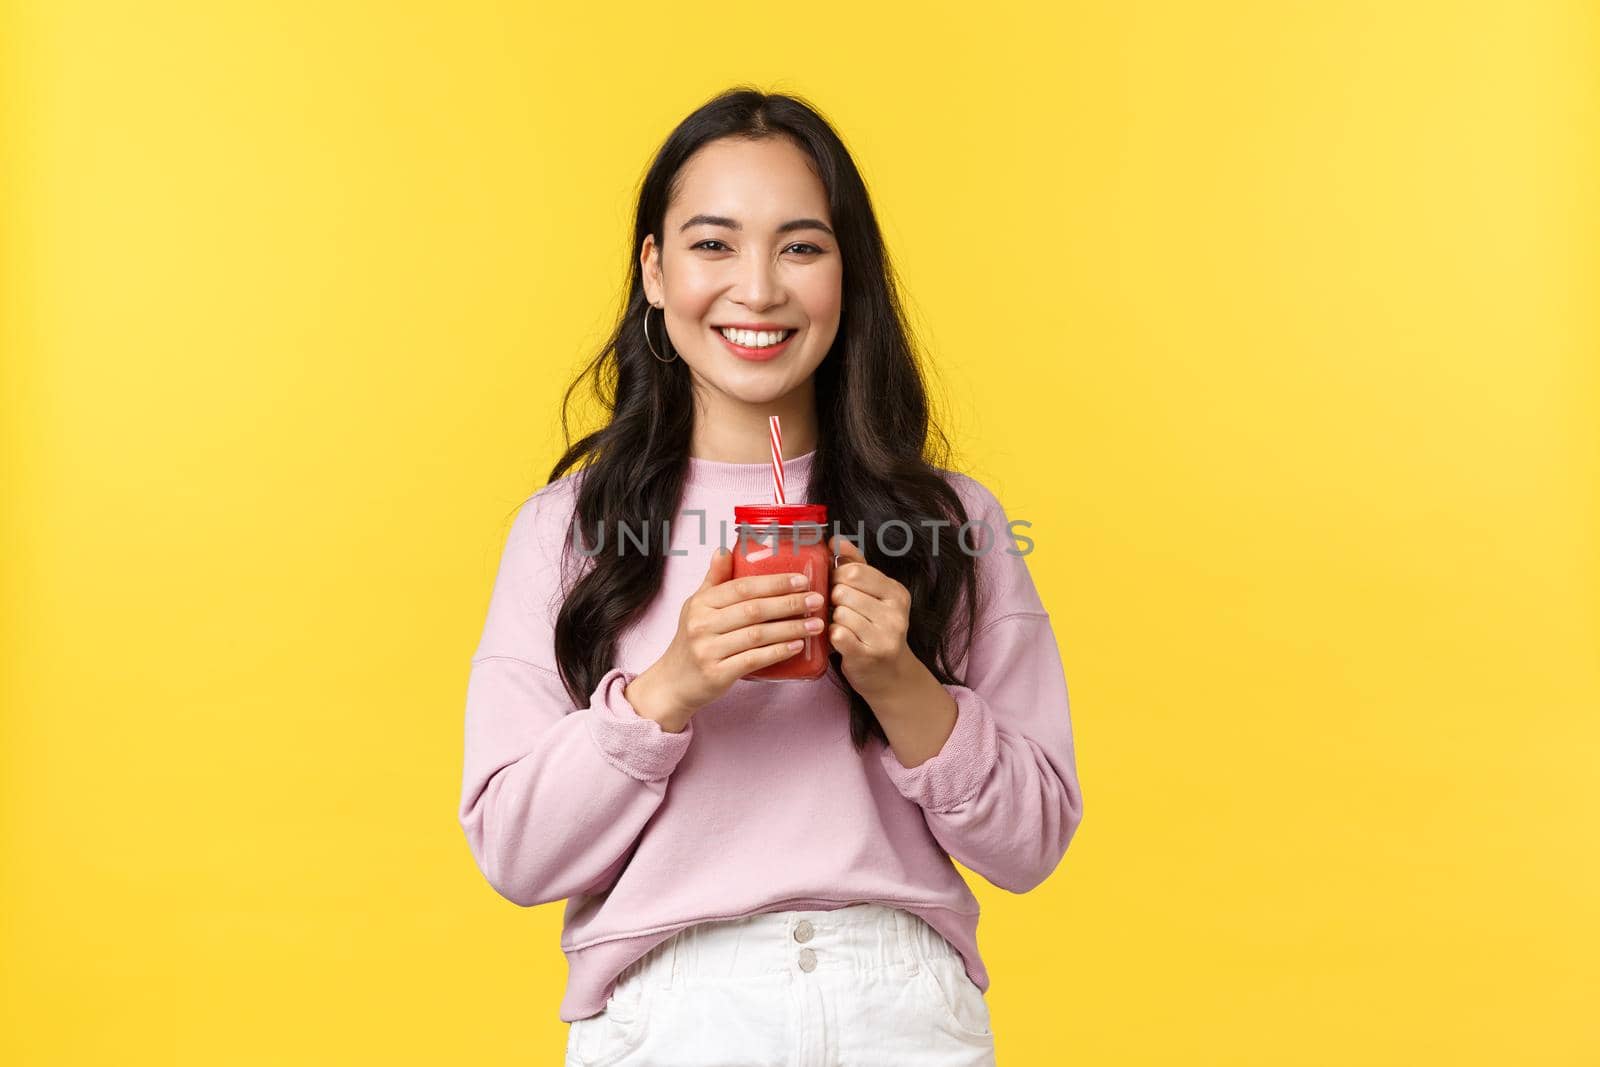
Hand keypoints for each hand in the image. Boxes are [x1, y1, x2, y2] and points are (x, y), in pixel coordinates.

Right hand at [624, 547, 825, 731]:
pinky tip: (796, 646)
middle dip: (789, 603)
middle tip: (816, 600)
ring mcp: (708, 650)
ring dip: (790, 628)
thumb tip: (724, 550)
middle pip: (753, 609)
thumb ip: (714, 580)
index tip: (802, 580)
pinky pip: (753, 660)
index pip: (742, 587)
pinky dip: (777, 652)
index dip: (774, 583)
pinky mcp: (717, 674)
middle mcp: (702, 625)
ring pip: (758, 635)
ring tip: (815, 624)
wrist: (673, 683)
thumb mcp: (696, 606)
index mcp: (701, 604)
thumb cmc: (691, 641)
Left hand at [827, 535, 916, 699]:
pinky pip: (837, 634)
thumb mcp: (872, 594)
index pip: (854, 571)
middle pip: (843, 592)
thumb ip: (854, 564)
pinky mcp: (868, 656)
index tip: (839, 588)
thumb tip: (835, 540)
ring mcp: (885, 636)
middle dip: (835, 601)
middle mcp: (896, 613)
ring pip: (839, 613)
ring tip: (843, 627)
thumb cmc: (875, 629)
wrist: (889, 676)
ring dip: (833, 620)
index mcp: (897, 593)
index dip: (837, 578)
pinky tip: (841, 640)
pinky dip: (832, 636)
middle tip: (841, 611)